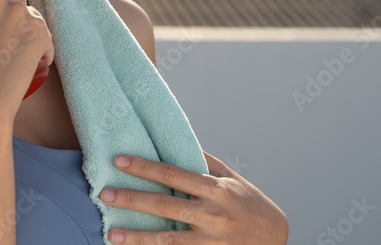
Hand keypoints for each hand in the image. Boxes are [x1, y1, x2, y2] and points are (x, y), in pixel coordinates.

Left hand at [97, 151, 287, 243]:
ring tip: (111, 233)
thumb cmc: (251, 204)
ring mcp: (210, 240)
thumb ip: (204, 163)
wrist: (276, 239)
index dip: (144, 167)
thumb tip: (175, 144)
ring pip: (167, 238)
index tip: (119, 160)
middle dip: (132, 199)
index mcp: (215, 188)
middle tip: (105, 194)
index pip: (172, 173)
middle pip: (164, 205)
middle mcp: (212, 214)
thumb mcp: (232, 179)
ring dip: (137, 237)